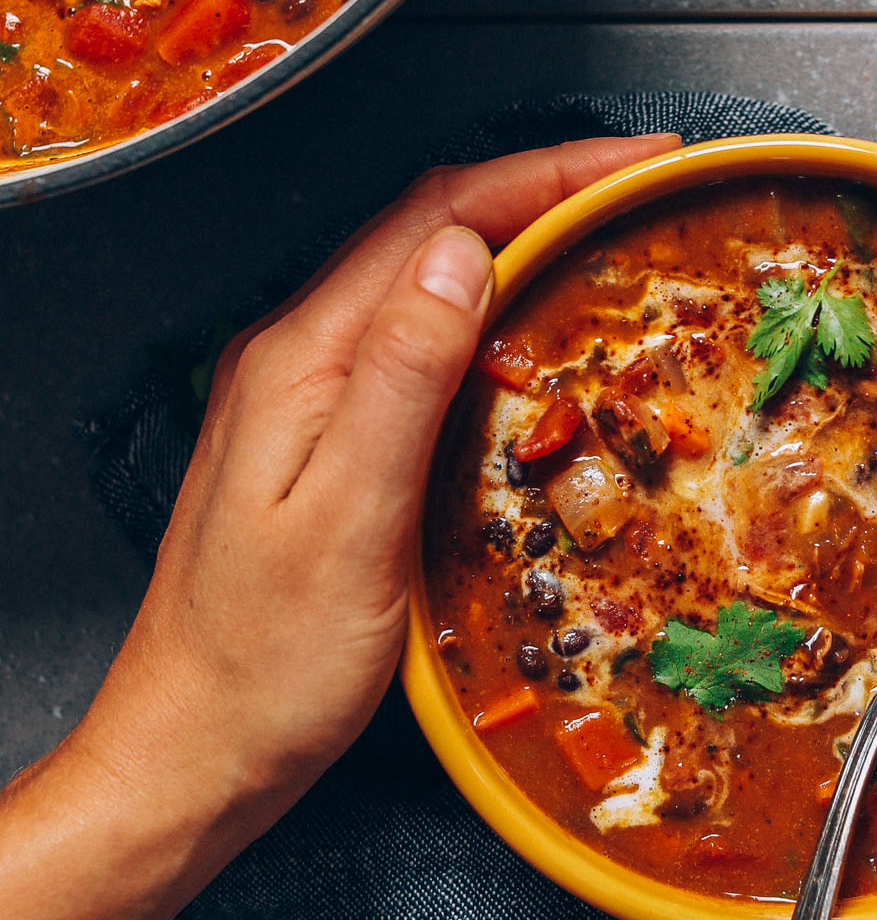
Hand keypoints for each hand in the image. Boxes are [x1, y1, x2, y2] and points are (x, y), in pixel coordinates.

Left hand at [87, 135, 678, 817]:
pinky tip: (529, 335)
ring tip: (604, 236)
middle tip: (641, 187)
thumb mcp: (348, 519)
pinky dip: (487, 311)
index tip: (634, 165)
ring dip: (516, 240)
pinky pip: (414, 341)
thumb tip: (462, 255)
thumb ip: (401, 377)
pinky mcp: (322, 440)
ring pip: (421, 279)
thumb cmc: (263, 665)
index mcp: (299, 360)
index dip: (542, 176)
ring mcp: (303, 397)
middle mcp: (294, 359)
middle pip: (426, 231)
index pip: (431, 220)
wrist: (192, 754)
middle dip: (540, 189)